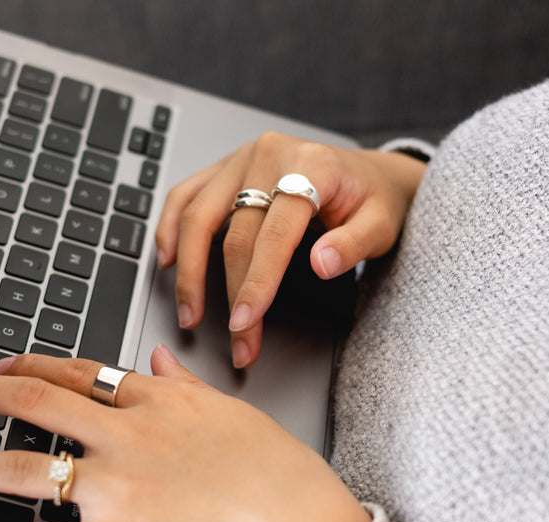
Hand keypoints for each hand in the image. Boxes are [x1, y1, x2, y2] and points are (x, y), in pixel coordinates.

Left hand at [0, 347, 370, 521]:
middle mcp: (126, 436)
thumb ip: (184, 383)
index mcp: (153, 403)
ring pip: (24, 470)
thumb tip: (159, 356)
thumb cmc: (273, 469)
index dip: (29, 368)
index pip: (76, 374)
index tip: (0, 366)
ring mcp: (118, 487)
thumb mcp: (229, 411)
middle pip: (35, 405)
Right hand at [155, 131, 426, 367]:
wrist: (371, 173)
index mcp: (311, 165)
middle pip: (234, 233)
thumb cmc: (374, 200)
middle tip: (235, 339)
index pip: (274, 235)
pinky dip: (169, 228)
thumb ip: (353, 245)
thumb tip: (321, 264)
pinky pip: (185, 195)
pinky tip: (167, 261)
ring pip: (197, 215)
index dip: (255, 284)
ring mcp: (242, 158)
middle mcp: (270, 154)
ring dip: (189, 269)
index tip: (244, 323)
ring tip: (189, 312)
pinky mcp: (225, 167)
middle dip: (229, 294)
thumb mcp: (382, 224)